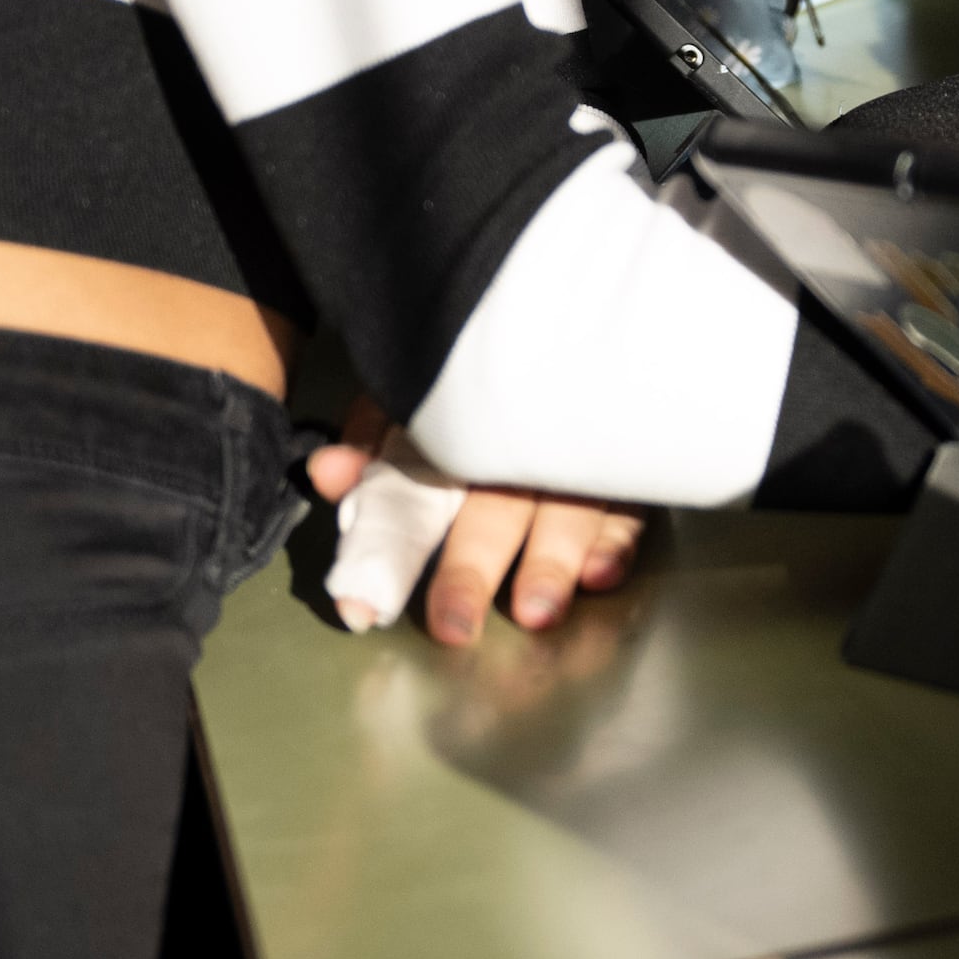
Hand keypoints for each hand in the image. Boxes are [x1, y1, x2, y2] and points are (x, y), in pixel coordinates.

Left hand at [307, 400, 647, 647]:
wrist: (569, 330)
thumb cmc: (475, 393)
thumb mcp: (413, 403)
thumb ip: (371, 440)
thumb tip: (326, 473)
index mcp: (460, 429)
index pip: (422, 485)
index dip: (395, 541)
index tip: (367, 606)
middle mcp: (521, 443)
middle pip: (495, 506)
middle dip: (472, 567)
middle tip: (453, 627)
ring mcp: (580, 455)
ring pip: (570, 506)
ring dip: (552, 559)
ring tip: (537, 611)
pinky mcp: (629, 470)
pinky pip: (632, 504)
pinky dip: (618, 539)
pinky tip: (601, 574)